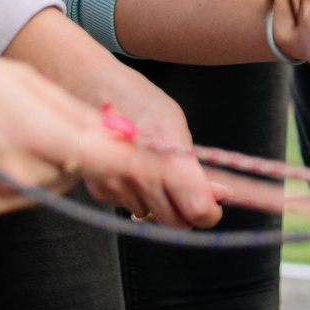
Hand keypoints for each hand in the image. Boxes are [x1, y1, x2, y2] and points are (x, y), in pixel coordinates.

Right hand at [0, 46, 150, 217]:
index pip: (111, 160)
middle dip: (80, 145)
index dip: (149, 167)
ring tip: (9, 121)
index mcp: (38, 136)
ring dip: (51, 155)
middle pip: (83, 167)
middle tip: (49, 112)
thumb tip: (116, 134)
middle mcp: (25, 175)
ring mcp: (3, 196)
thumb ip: (73, 112)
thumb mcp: (18, 80)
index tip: (180, 173)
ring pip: (56, 179)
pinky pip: (27, 189)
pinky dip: (24, 167)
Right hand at [1, 8, 218, 227]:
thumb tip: (219, 194)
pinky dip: (135, 195)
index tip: (213, 207)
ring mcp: (117, 185)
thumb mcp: (177, 127)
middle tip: (188, 191)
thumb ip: (196, 168)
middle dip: (186, 211)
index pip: (197, 208)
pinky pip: (128, 206)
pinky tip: (133, 171)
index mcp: (168, 157)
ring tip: (155, 172)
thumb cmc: (137, 100)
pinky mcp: (100, 189)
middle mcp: (141, 176)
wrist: (91, 88)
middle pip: (174, 221)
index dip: (209, 213)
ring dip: (159, 203)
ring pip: (150, 215)